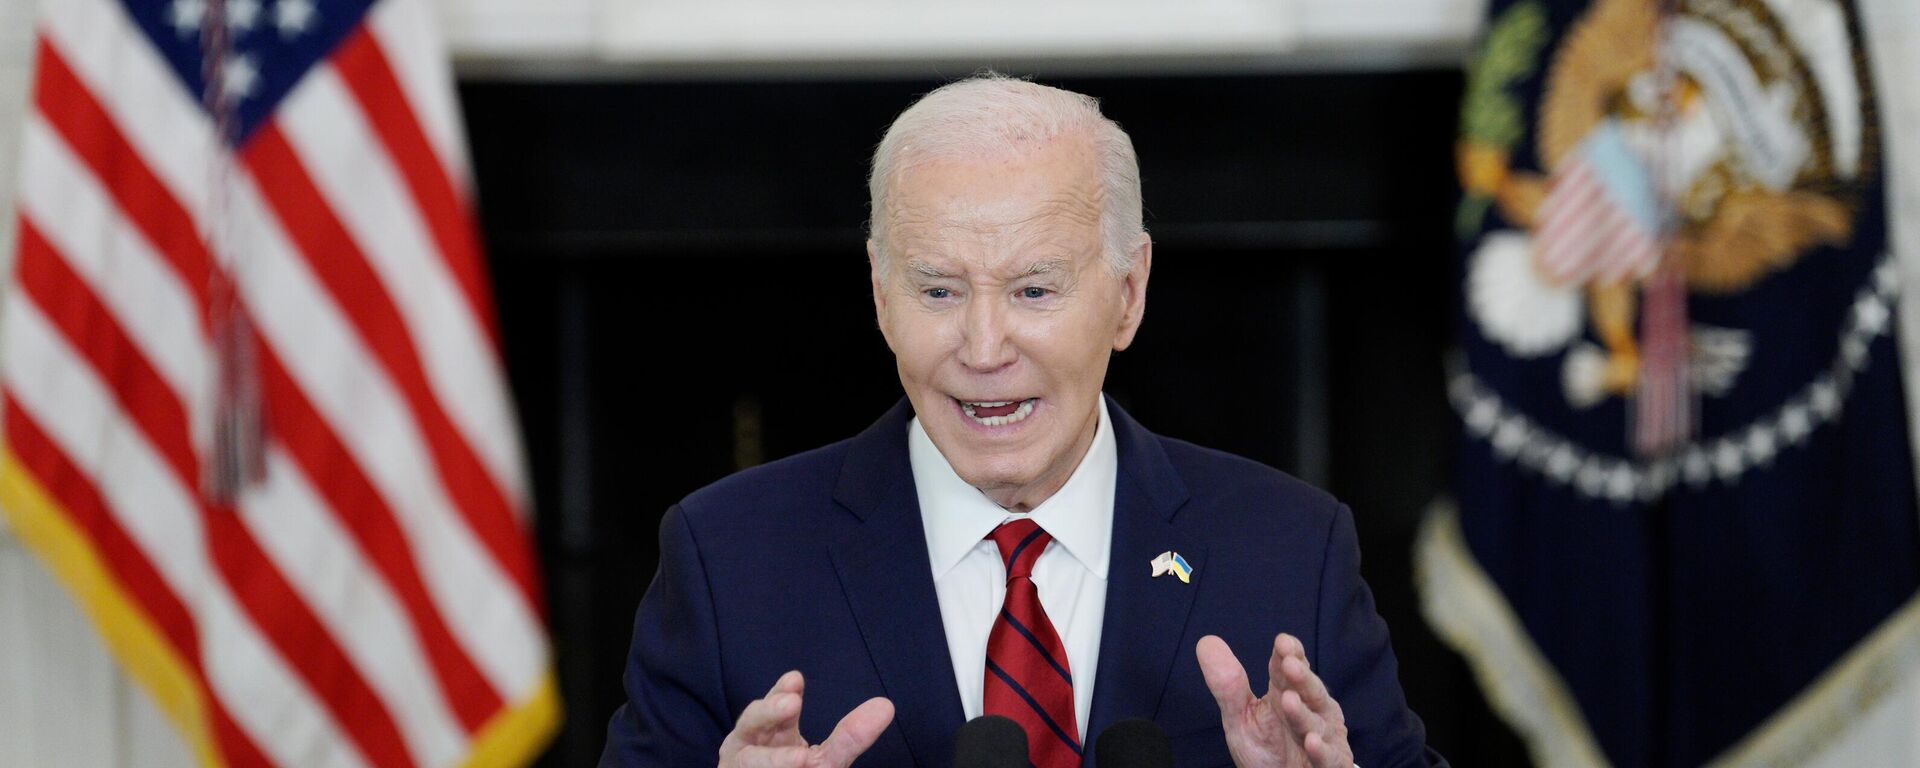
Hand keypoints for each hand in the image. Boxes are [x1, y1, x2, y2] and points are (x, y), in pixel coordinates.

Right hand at [718, 671, 895, 767]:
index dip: (780, 692)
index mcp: (767, 731)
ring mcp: (738, 765)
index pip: (771, 705)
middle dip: (769, 712)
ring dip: (774, 759)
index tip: (795, 679)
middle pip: (751, 722)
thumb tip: (886, 706)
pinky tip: (798, 765)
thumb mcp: (827, 760)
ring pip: (748, 759)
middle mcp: (747, 745)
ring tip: (803, 759)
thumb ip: (849, 738)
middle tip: (791, 704)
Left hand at [1196, 634, 1352, 767]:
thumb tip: (1206, 641)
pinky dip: (1321, 750)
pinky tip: (1312, 742)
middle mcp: (1311, 710)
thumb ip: (1227, 684)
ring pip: (1316, 722)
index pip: (1289, 668)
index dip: (1289, 654)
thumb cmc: (1266, 748)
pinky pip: (1328, 757)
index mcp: (1288, 693)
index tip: (1282, 642)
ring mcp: (1324, 736)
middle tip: (1289, 664)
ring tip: (1289, 701)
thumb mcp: (1240, 717)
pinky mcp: (1330, 764)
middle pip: (1308, 690)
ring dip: (1303, 713)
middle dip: (1300, 677)